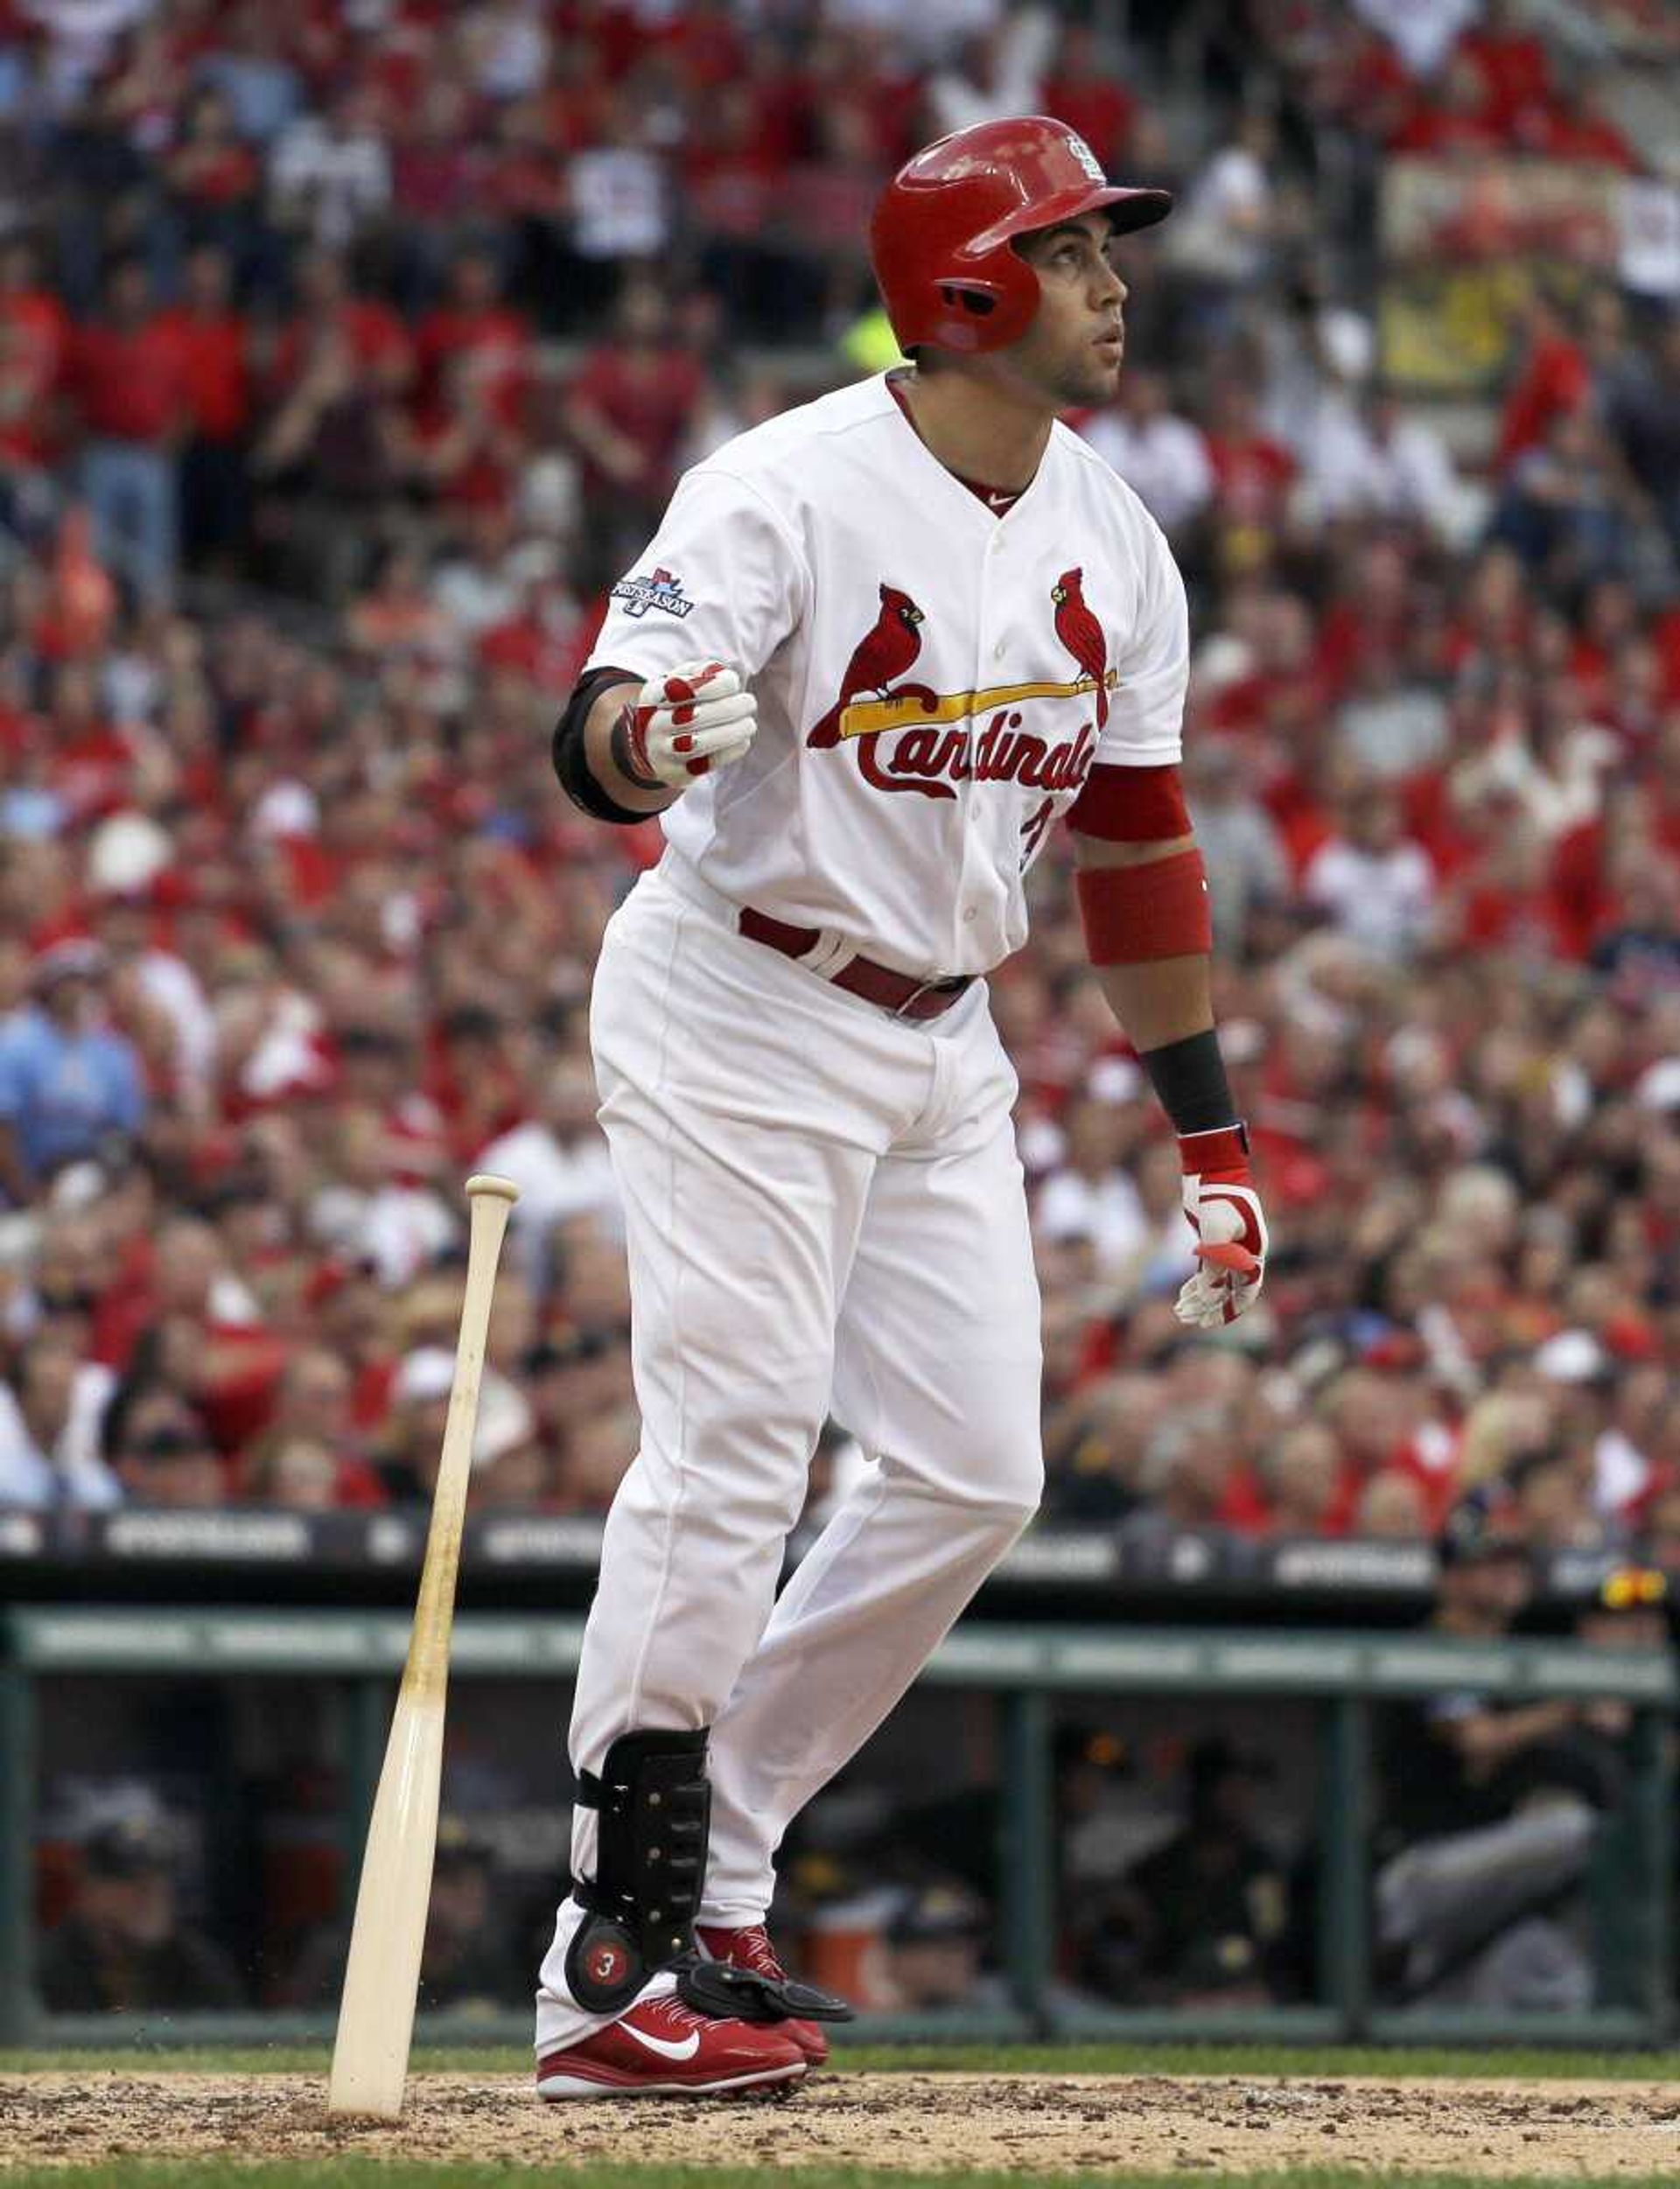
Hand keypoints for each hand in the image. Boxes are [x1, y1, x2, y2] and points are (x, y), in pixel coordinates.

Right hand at [614, 660, 756, 790]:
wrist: (655, 745)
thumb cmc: (679, 704)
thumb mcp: (683, 680)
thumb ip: (702, 672)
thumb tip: (722, 675)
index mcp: (653, 695)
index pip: (685, 687)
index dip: (714, 685)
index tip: (733, 683)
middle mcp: (652, 724)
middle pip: (694, 716)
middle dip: (729, 708)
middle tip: (749, 702)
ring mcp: (661, 752)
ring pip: (699, 743)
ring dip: (731, 732)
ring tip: (749, 724)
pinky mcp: (675, 774)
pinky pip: (706, 764)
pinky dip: (728, 752)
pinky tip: (743, 742)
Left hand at [1175, 1123, 1267, 1327]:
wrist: (1212, 1168)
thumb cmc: (1219, 1197)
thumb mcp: (1215, 1232)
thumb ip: (1214, 1264)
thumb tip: (1208, 1296)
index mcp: (1254, 1253)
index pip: (1246, 1292)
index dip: (1229, 1310)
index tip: (1209, 1322)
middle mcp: (1245, 1254)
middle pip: (1230, 1291)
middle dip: (1210, 1308)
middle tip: (1188, 1319)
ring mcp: (1229, 1248)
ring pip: (1217, 1283)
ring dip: (1200, 1299)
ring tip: (1180, 1311)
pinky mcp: (1213, 1242)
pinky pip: (1207, 1271)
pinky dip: (1196, 1284)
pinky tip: (1182, 1295)